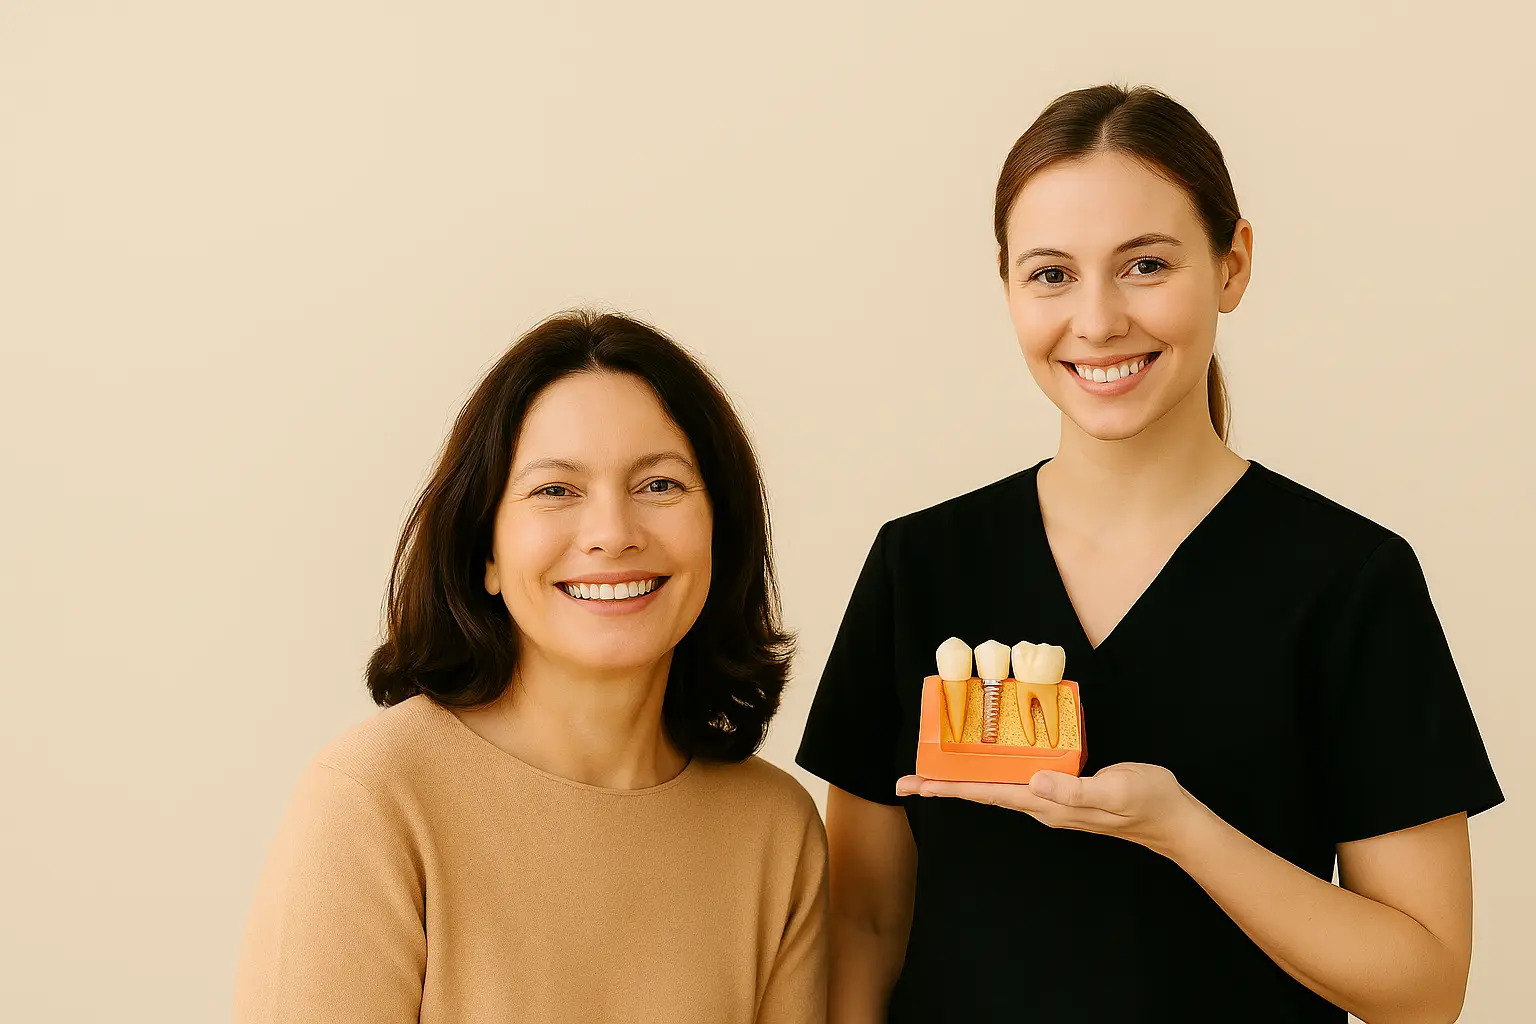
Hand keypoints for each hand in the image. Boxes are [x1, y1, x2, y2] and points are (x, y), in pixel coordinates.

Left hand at [895, 763, 1205, 856]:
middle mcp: (1041, 804)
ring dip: (963, 780)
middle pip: (983, 793)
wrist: (1172, 817)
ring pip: (996, 787)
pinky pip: (1017, 779)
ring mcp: (1050, 799)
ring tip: (931, 774)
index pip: (989, 794)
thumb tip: (1034, 783)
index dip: (951, 789)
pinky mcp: (1061, 789)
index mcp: (1046, 804)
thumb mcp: (1113, 790)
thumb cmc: (1145, 801)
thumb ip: (1073, 790)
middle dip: (943, 787)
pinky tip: (984, 762)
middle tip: (904, 782)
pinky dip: (993, 770)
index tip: (917, 786)